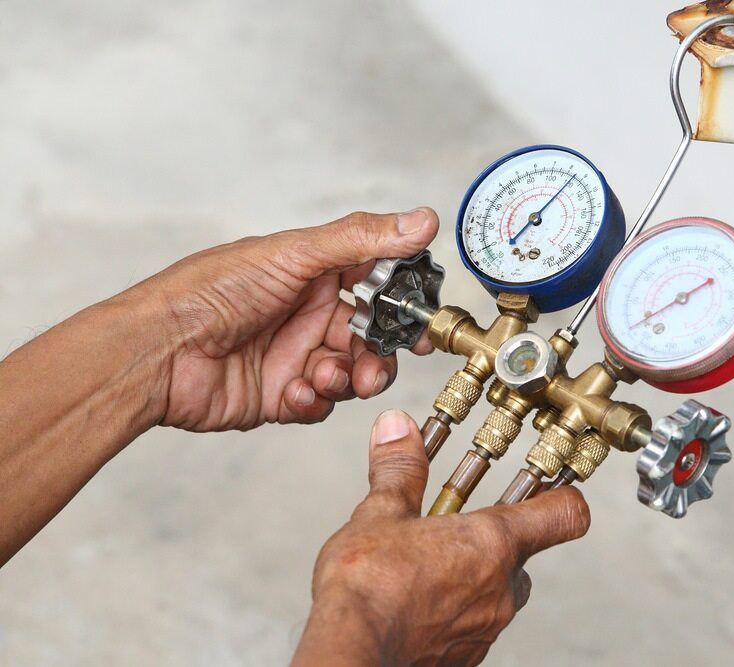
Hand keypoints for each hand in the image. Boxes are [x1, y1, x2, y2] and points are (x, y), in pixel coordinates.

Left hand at [137, 209, 438, 430]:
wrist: (156, 353)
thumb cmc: (210, 291)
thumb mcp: (293, 255)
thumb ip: (362, 241)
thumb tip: (422, 219)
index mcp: (314, 273)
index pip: (376, 282)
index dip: (404, 301)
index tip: (423, 316)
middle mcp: (308, 313)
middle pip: (372, 336)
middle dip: (382, 352)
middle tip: (380, 361)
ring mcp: (296, 356)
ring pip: (353, 373)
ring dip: (350, 377)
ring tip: (329, 375)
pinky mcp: (282, 397)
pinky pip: (321, 404)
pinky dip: (316, 400)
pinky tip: (294, 390)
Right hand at [293, 410, 590, 665]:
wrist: (350, 651)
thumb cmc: (368, 589)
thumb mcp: (381, 513)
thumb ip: (400, 469)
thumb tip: (398, 428)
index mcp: (493, 543)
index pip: (566, 514)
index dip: (563, 495)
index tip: (552, 483)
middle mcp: (501, 589)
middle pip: (523, 555)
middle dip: (494, 540)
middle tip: (458, 527)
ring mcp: (486, 629)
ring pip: (496, 592)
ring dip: (472, 576)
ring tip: (428, 565)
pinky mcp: (465, 657)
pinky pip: (473, 624)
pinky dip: (455, 609)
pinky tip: (417, 600)